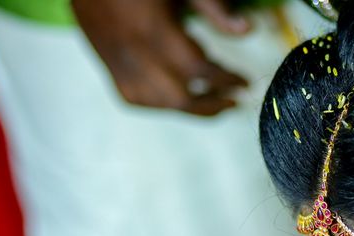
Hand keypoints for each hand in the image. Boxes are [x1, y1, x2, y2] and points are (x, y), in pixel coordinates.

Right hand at [70, 0, 249, 115]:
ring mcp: (116, 62)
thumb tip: (248, 31)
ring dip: (188, 107)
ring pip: (156, 103)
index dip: (226, 80)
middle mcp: (133, 52)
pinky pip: (134, 98)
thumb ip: (213, 8)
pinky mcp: (106, 65)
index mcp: (152, 30)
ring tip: (212, 102)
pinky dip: (160, 103)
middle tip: (233, 101)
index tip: (245, 83)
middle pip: (178, 97)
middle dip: (210, 105)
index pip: (198, 69)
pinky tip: (177, 97)